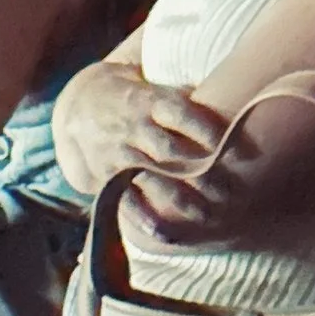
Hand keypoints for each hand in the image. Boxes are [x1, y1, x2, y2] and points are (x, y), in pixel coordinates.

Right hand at [52, 57, 226, 199]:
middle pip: (168, 150)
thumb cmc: (135, 93)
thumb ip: (187, 92)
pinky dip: (142, 216)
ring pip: (150, 176)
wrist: (79, 106)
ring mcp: (117, 152)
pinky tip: (162, 233)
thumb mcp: (154, 82)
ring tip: (207, 216)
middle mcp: (132, 126)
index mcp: (147, 100)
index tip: (230, 144)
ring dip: (178, 198)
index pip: (178, 112)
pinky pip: (124, 197)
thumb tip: (235, 88)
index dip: (203, 128)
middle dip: (198, 171)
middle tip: (229, 190)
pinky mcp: (105, 175)